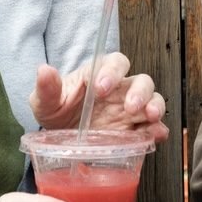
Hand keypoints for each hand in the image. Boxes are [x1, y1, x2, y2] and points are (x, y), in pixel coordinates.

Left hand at [29, 52, 168, 142]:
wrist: (62, 138)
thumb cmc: (58, 111)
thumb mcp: (46, 101)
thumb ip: (47, 87)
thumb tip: (44, 70)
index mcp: (99, 75)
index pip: (114, 63)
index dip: (111, 72)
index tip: (99, 88)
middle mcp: (119, 90)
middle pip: (141, 80)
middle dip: (139, 91)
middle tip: (129, 106)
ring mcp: (129, 110)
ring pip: (153, 99)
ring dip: (154, 106)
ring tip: (149, 116)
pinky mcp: (135, 130)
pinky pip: (153, 127)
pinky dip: (157, 130)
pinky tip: (154, 135)